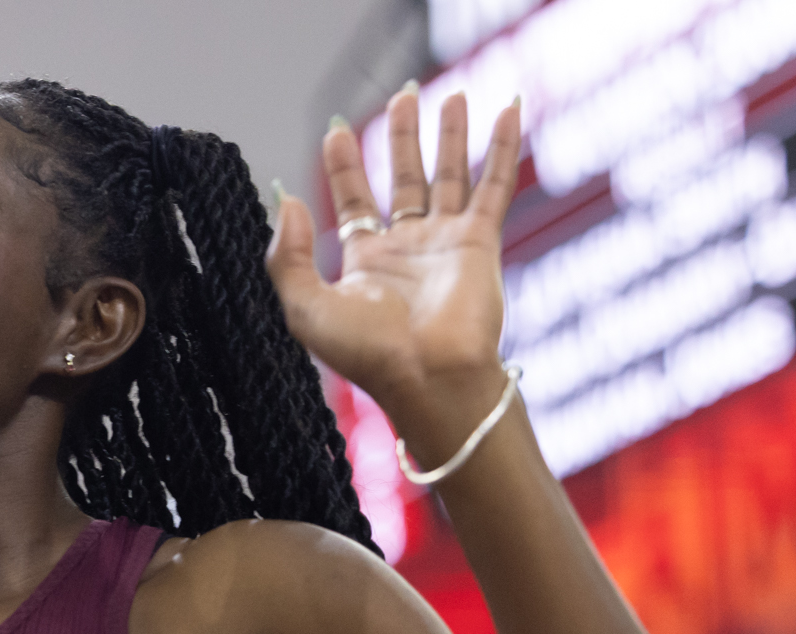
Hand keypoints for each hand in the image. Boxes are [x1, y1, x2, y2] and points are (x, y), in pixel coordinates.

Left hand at [265, 88, 521, 433]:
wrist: (428, 377)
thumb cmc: (367, 354)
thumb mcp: (305, 308)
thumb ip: (286, 257)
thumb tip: (288, 201)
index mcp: (365, 263)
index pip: (354, 202)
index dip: (345, 166)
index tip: (337, 131)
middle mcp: (407, 249)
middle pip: (404, 179)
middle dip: (402, 138)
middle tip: (403, 96)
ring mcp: (446, 244)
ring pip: (450, 175)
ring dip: (451, 135)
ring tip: (451, 94)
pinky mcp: (479, 243)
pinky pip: (494, 185)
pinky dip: (503, 147)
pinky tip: (508, 110)